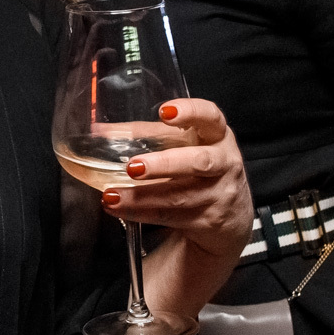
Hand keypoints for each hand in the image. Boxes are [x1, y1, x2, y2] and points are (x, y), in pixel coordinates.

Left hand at [101, 98, 251, 262]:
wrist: (231, 219)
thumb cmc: (200, 171)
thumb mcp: (184, 147)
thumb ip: (148, 135)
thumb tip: (101, 131)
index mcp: (218, 136)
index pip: (211, 117)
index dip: (190, 112)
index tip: (165, 113)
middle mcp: (224, 164)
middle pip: (198, 162)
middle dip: (164, 164)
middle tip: (133, 166)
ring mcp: (219, 195)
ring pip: (179, 196)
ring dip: (141, 196)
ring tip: (112, 195)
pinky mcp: (208, 221)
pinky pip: (171, 217)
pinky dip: (141, 213)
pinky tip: (119, 208)